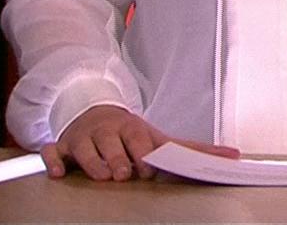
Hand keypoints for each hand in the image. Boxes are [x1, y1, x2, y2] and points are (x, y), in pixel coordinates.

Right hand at [41, 104, 237, 181]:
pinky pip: (53, 152)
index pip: (139, 140)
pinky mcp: (63, 145)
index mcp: (133, 128)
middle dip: (118, 158)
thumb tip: (233, 156)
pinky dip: (54, 161)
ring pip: (85, 149)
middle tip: (123, 173)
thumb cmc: (131, 133)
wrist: (95, 112)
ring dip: (92, 162)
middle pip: (113, 144)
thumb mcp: (160, 137)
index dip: (144, 153)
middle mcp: (108, 131)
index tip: (149, 167)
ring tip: (102, 175)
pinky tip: (58, 173)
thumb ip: (193, 149)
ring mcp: (84, 137)